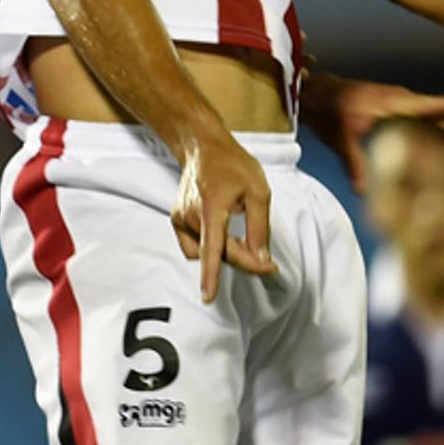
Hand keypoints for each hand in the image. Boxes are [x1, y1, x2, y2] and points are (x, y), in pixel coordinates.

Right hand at [170, 134, 274, 302]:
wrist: (203, 147)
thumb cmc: (232, 165)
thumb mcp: (259, 192)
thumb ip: (260, 229)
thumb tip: (261, 260)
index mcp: (212, 208)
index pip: (210, 250)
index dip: (210, 276)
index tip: (209, 297)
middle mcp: (191, 215)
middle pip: (217, 253)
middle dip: (242, 259)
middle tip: (267, 260)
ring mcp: (180, 218)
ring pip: (205, 251)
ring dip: (225, 253)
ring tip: (240, 236)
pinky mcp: (176, 220)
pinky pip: (193, 246)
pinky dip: (208, 249)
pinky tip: (220, 235)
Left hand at [301, 73, 443, 193]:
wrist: (319, 93)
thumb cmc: (328, 114)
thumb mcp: (340, 140)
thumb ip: (354, 164)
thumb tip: (362, 193)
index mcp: (387, 104)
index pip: (419, 106)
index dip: (441, 106)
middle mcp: (398, 99)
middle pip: (434, 113)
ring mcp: (399, 100)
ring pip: (433, 115)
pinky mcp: (398, 105)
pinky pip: (426, 117)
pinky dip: (441, 130)